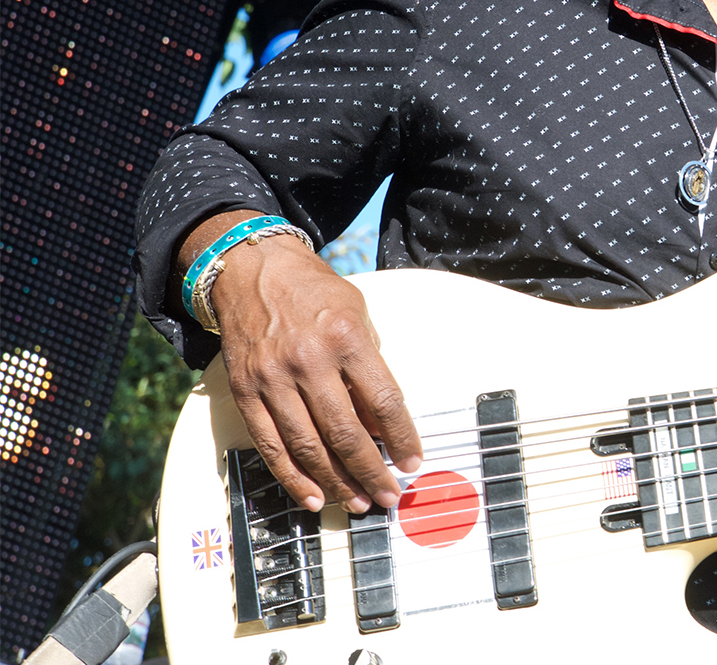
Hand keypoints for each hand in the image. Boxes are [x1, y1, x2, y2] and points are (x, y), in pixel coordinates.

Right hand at [191, 214, 422, 513]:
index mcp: (345, 338)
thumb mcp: (358, 316)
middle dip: (371, 471)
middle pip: (345, 432)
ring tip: (358, 502)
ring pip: (308, 446)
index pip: (382, 401)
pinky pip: (271, 445)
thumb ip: (371, 368)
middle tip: (388, 494)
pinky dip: (293, 477)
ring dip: (336, 482)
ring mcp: (273, 379)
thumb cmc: (314, 293)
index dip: (402, 437)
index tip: (413, 461)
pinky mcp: (246, 392)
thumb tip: (383, 425)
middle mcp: (308, 361)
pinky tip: (314, 496)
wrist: (253, 271)